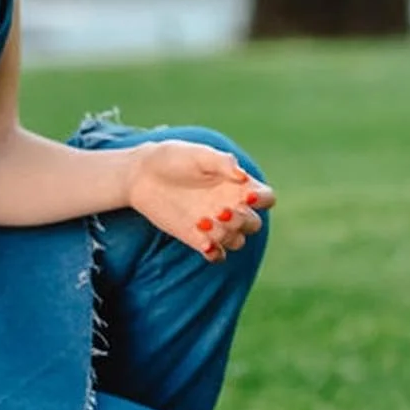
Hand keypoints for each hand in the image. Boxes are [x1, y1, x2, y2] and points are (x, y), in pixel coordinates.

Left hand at [127, 140, 275, 262]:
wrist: (142, 175)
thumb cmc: (173, 158)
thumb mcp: (198, 154)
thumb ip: (222, 163)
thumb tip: (242, 176)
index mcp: (238, 185)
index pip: (266, 198)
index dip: (262, 200)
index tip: (246, 196)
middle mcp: (231, 206)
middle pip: (254, 224)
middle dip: (242, 220)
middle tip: (220, 211)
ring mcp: (215, 224)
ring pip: (237, 241)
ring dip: (227, 236)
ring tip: (203, 222)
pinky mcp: (197, 238)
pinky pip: (217, 255)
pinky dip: (215, 253)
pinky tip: (202, 241)